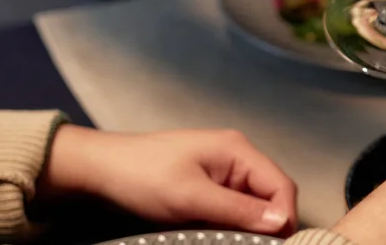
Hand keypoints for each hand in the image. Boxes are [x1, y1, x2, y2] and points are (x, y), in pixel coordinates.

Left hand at [39, 127, 295, 234]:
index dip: (283, 218)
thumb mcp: (190, 197)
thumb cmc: (142, 176)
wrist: (101, 170)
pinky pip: (234, 208)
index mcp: (239, 150)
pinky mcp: (210, 185)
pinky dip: (230, 225)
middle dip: (266, 225)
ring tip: (227, 241)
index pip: (281, 186)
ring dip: (246, 227)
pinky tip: (215, 235)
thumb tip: (281, 222)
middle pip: (271, 196)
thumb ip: (238, 210)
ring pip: (253, 206)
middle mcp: (238, 157)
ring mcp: (224, 171)